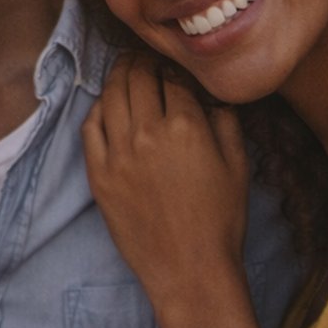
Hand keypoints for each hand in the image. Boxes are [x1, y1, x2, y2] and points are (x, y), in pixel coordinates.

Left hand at [82, 55, 250, 310]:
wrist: (189, 268)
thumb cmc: (221, 220)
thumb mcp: (238, 166)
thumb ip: (226, 123)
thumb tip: (211, 98)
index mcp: (187, 126)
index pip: (174, 78)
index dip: (174, 68)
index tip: (173, 66)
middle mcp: (148, 133)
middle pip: (138, 79)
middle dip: (142, 63)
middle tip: (143, 59)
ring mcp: (119, 153)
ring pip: (110, 96)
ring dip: (118, 77)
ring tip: (124, 71)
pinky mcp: (98, 174)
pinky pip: (90, 127)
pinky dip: (97, 109)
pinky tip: (105, 106)